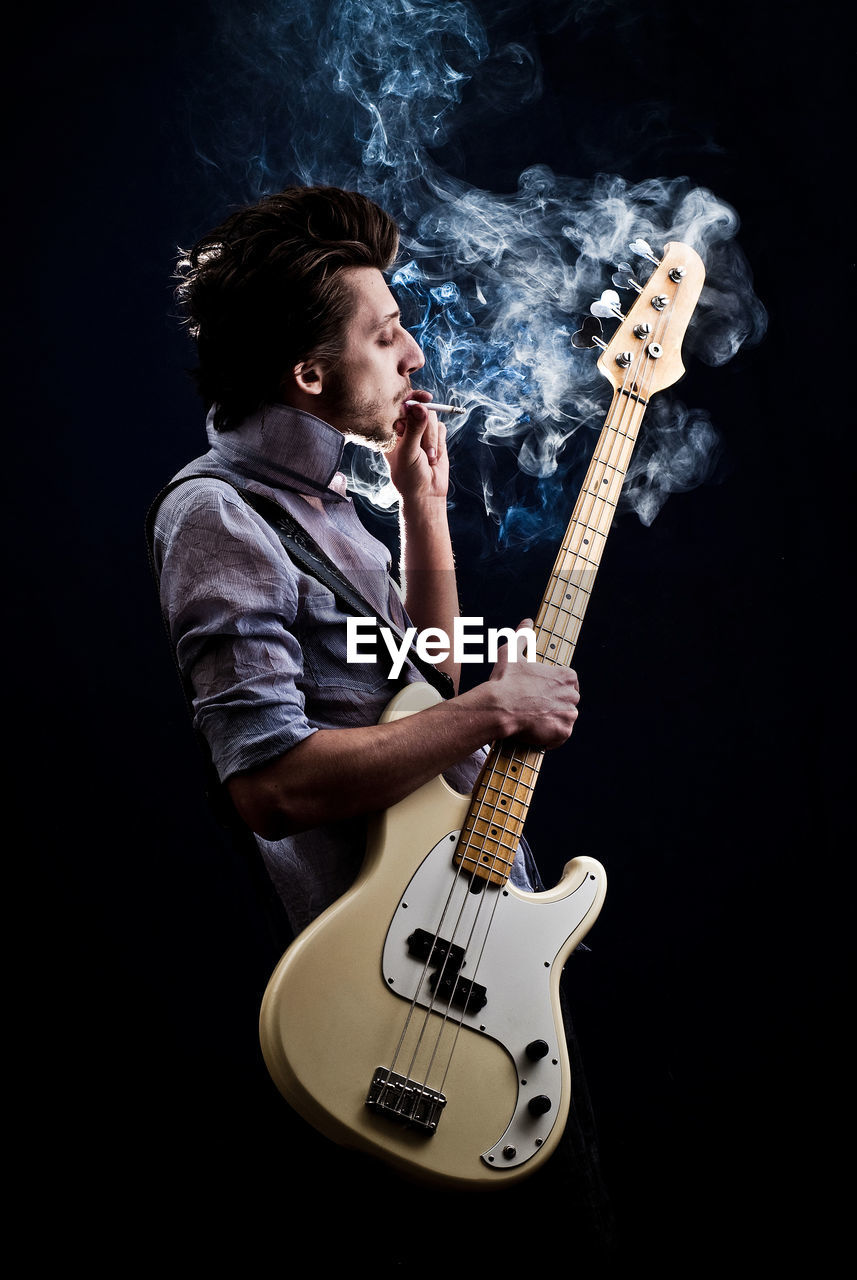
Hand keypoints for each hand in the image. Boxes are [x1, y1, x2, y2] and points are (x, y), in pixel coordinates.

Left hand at [387, 391, 448, 503]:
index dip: (411, 399)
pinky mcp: (435, 437)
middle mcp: (404, 428)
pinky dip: (439, 442)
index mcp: (390, 430)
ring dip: (432, 439)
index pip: (398, 406)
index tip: (424, 399)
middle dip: (425, 427)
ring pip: (432, 419)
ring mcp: (420, 432)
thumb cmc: (409, 477)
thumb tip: (422, 408)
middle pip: (419, 409)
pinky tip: (434, 457)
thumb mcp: (408, 453)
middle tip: (424, 441)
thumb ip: (414, 430)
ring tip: (428, 457)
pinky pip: (441, 428)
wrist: (426, 494)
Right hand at [486, 619, 580, 747]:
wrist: (499, 707)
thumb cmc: (505, 680)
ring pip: (566, 717)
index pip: (569, 682)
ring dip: (554, 719)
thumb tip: (527, 622)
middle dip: (556, 703)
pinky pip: (562, 735)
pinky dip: (551, 735)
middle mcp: (572, 694)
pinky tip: (536, 730)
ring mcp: (569, 714)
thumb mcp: (512, 652)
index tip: (540, 691)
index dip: (554, 687)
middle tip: (535, 706)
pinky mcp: (563, 732)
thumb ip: (523, 636)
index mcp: (566, 676)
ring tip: (535, 719)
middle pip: (569, 700)